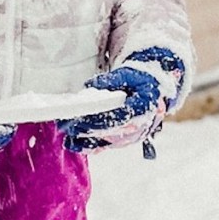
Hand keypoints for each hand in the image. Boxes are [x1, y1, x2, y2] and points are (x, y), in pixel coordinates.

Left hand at [57, 48, 184, 153]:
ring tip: (65, 135)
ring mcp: (131, 137)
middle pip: (107, 131)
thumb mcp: (129, 74)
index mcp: (142, 109)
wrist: (154, 91)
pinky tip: (74, 144)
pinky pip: (105, 145)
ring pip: (105, 141)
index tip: (78, 118)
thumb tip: (90, 86)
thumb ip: (111, 80)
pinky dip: (89, 145)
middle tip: (64, 125)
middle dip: (84, 129)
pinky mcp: (123, 140)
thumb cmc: (140, 80)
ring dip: (84, 140)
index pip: (116, 117)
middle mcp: (138, 127)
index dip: (96, 119)